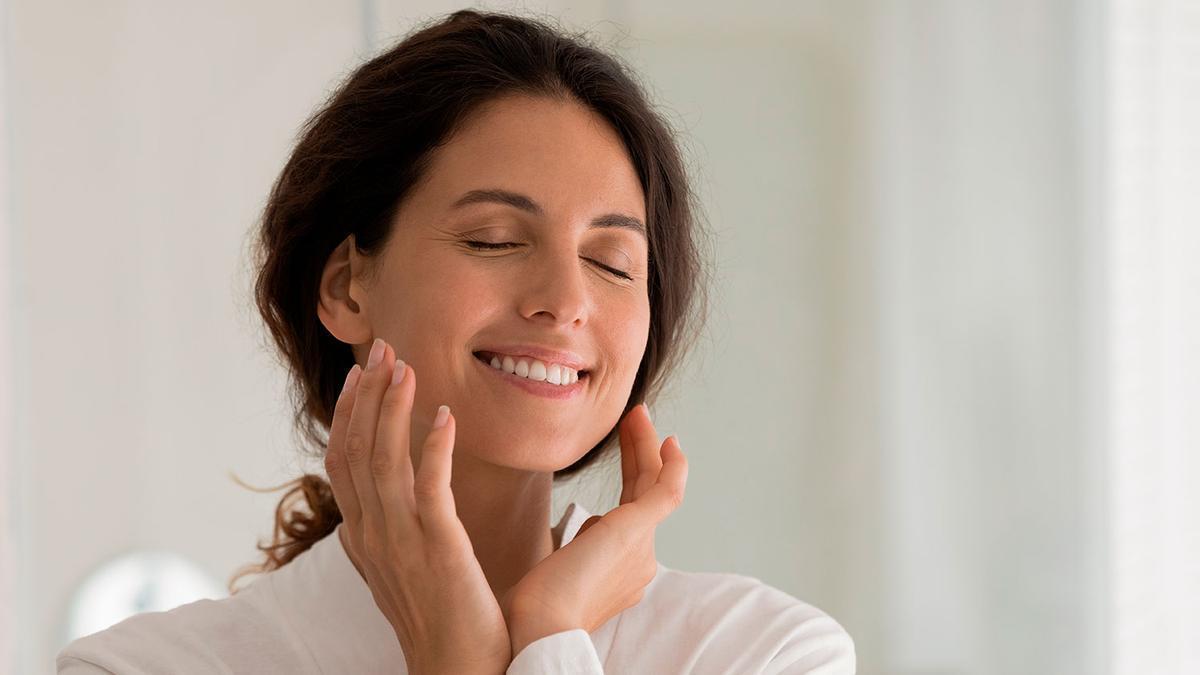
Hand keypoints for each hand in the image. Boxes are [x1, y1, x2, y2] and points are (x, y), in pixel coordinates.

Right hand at [325, 338, 509, 674]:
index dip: (350, 413)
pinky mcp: (437, 548)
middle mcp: (372, 535)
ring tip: (408, 366)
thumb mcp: (399, 571)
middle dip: (369, 395)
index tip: (364, 373)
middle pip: (356, 450)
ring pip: (384, 460)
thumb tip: (371, 511)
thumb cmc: (440, 620)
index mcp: (363, 537)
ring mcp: (400, 541)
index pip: (343, 461)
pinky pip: (429, 487)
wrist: (456, 669)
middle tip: (386, 350)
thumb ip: (384, 536)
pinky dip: (434, 447)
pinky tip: (446, 416)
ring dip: (394, 407)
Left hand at [500, 403, 687, 656]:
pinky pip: (667, 491)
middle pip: (643, 493)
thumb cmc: (534, 612)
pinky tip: (667, 439)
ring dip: (646, 446)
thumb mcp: (556, 571)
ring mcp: (642, 547)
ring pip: (652, 485)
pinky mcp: (637, 532)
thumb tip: (589, 527)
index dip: (632, 478)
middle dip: (640, 453)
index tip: (627, 452)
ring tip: (636, 415)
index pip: (630, 512)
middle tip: (634, 420)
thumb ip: (577, 548)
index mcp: (622, 570)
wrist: (540, 630)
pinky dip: (671, 464)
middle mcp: (640, 559)